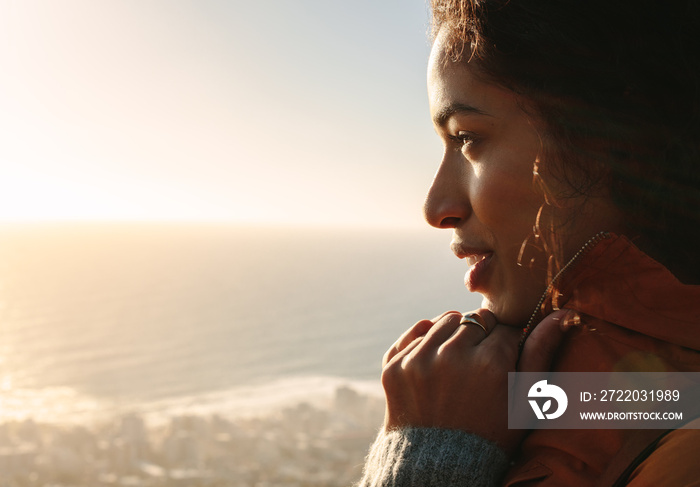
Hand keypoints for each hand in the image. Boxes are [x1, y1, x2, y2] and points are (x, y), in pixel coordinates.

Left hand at [380, 308, 568, 453]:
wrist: (440, 467)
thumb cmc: (492, 435)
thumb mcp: (525, 401)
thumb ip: (541, 352)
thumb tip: (563, 314)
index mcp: (489, 363)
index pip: (505, 329)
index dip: (508, 345)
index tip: (504, 362)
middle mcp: (451, 356)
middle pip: (474, 320)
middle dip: (482, 336)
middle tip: (481, 363)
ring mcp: (417, 361)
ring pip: (444, 321)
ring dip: (455, 334)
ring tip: (460, 361)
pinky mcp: (393, 366)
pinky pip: (414, 333)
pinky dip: (426, 340)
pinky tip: (436, 360)